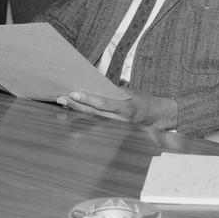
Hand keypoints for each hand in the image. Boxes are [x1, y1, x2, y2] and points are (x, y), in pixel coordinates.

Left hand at [58, 89, 177, 129]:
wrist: (157, 117)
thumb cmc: (142, 101)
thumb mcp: (130, 92)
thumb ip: (112, 91)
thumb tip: (93, 84)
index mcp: (126, 109)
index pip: (104, 104)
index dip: (88, 99)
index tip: (74, 93)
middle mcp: (120, 122)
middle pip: (93, 114)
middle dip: (76, 106)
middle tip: (62, 98)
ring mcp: (116, 129)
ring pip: (92, 121)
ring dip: (76, 113)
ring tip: (63, 106)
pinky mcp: (113, 133)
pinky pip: (95, 126)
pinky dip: (83, 120)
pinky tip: (71, 114)